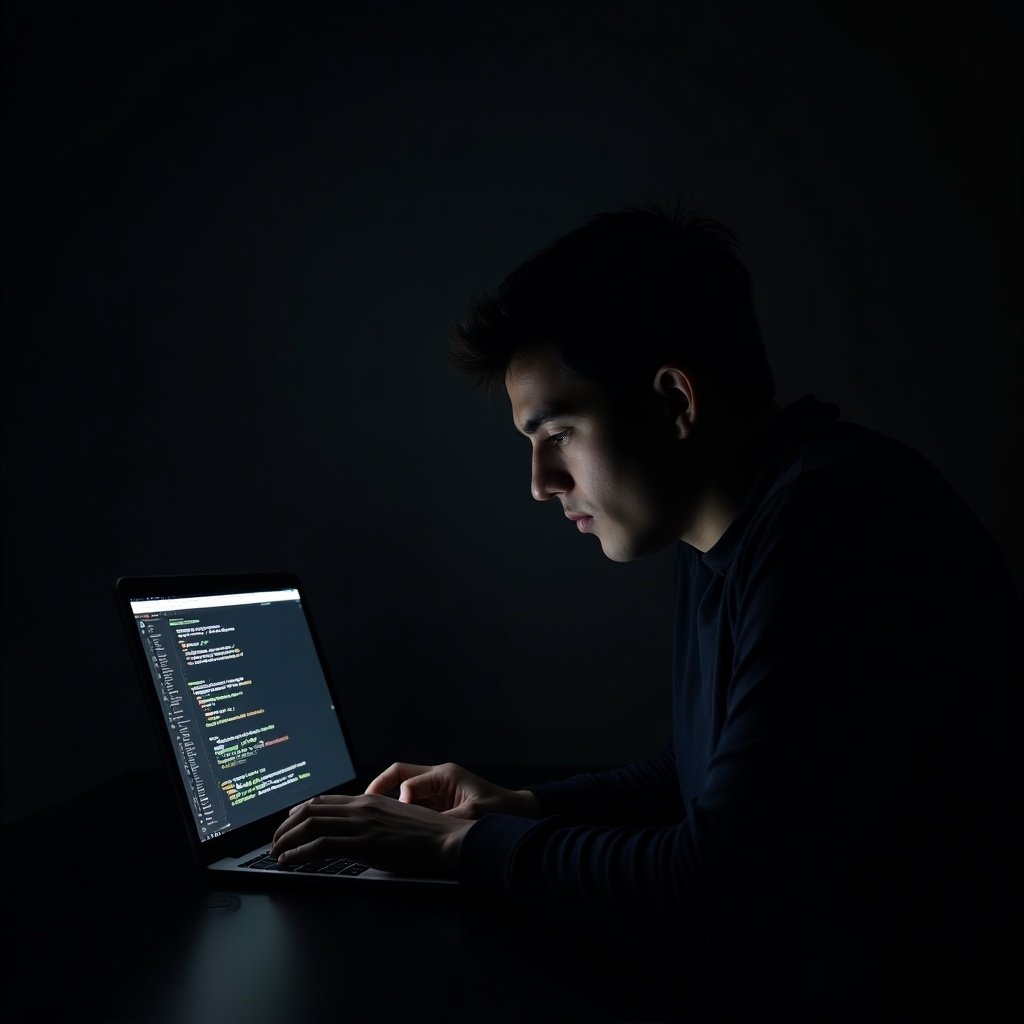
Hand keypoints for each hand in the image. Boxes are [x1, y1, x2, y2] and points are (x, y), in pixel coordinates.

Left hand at [270, 793, 472, 876]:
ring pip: (310, 825)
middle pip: (311, 810)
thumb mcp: (398, 819)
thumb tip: (362, 832)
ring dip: (287, 840)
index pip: (325, 801)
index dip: (300, 811)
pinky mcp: (362, 843)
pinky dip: (299, 853)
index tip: (288, 822)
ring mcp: (360, 824)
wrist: (445, 839)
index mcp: (370, 800)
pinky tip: (290, 861)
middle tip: (275, 841)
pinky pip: (320, 845)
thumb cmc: (428, 834)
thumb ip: (377, 820)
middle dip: (286, 827)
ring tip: (276, 853)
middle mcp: (361, 807)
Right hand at [365, 762, 541, 819]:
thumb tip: (421, 829)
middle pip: (399, 778)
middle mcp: (438, 780)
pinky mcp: (440, 808)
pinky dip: (402, 817)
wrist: (522, 815)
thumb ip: (446, 820)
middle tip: (363, 809)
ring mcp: (438, 794)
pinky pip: (414, 808)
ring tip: (373, 823)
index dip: (398, 798)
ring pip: (404, 794)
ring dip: (390, 807)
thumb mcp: (473, 816)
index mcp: (444, 775)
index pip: (406, 779)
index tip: (396, 816)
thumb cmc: (502, 811)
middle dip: (379, 791)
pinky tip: (394, 833)